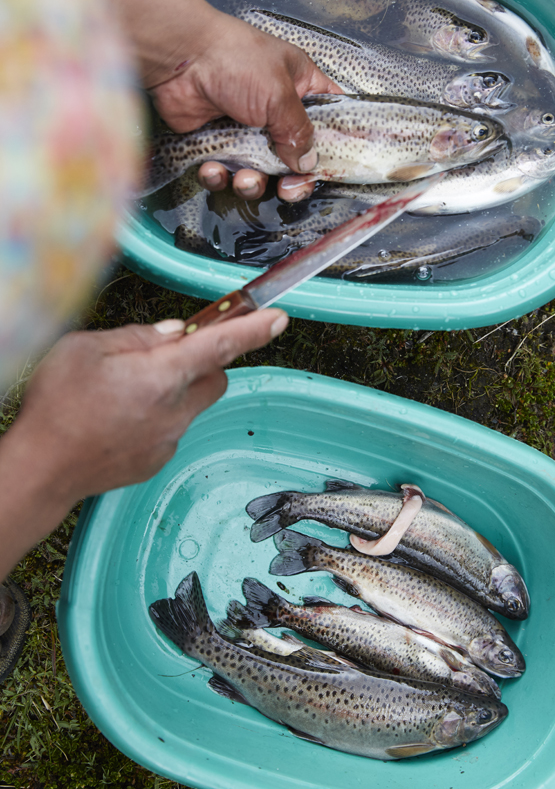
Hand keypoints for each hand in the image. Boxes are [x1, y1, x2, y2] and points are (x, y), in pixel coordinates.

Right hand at [0, 309, 287, 579]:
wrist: (41, 471)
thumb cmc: (57, 405)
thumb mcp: (86, 348)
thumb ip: (138, 337)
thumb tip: (174, 334)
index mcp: (162, 377)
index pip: (221, 346)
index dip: (254, 330)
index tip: (278, 318)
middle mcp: (175, 411)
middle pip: (214, 377)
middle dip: (203, 362)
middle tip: (161, 356)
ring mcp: (168, 440)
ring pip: (190, 404)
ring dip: (173, 390)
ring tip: (122, 392)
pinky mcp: (157, 460)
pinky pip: (170, 428)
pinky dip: (155, 416)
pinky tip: (117, 419)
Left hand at [89, 0, 340, 202]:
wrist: (180, 59)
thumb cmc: (235, 60)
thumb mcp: (279, 95)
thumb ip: (298, 132)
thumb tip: (307, 163)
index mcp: (300, 88)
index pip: (329, 121)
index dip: (333, 147)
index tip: (331, 171)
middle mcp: (276, 111)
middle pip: (294, 158)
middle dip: (291, 180)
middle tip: (288, 189)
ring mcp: (245, 128)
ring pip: (259, 172)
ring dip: (252, 183)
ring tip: (244, 179)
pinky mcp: (216, 142)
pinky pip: (225, 171)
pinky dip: (219, 176)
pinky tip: (213, 169)